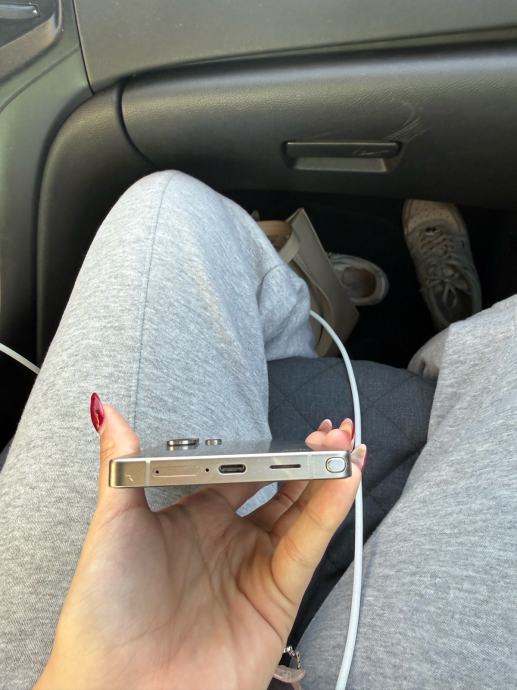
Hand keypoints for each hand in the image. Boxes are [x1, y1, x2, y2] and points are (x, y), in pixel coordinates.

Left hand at [35, 401, 364, 689]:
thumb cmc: (104, 612)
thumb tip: (106, 410)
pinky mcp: (276, 598)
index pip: (242, 473)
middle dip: (308, 459)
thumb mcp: (111, 525)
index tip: (288, 428)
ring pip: (303, 516)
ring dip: (328, 480)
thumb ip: (120, 463)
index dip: (268, 450)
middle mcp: (230, 541)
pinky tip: (341, 481)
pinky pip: (308, 547)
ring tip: (346, 445)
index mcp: (194, 518)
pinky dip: (329, 512)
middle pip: (281, 491)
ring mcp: (255, 569)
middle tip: (329, 431)